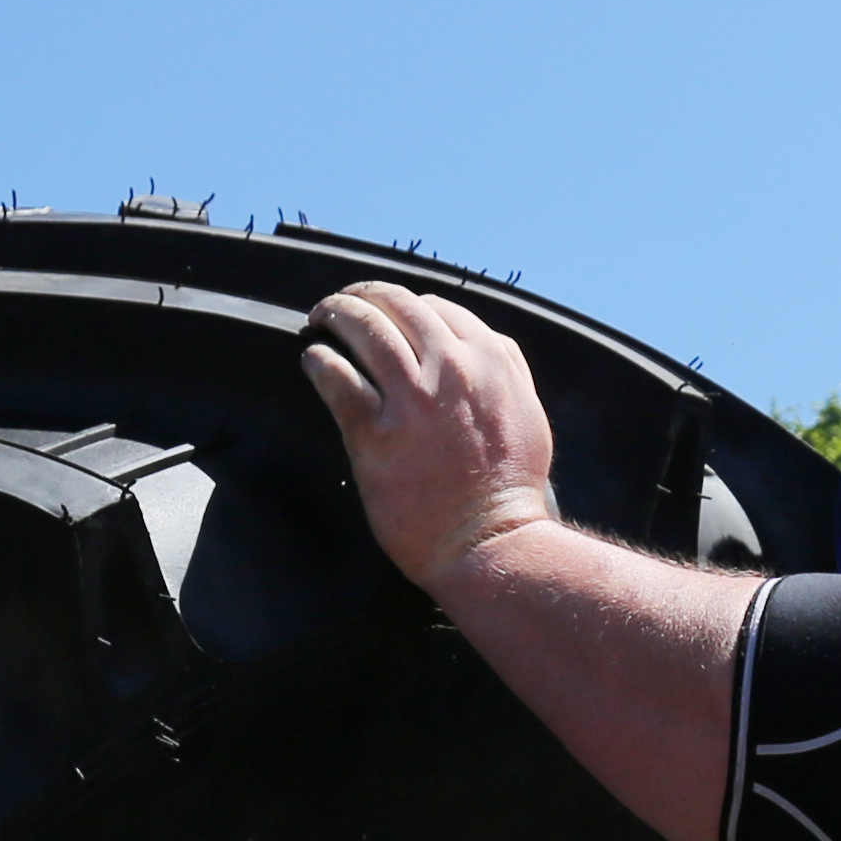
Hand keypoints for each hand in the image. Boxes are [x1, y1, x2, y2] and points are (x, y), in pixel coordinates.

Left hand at [299, 283, 558, 594]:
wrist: (489, 544)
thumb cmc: (509, 490)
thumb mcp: (528, 413)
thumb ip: (508, 370)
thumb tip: (484, 341)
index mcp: (490, 360)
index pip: (435, 306)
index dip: (404, 306)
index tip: (387, 314)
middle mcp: (451, 368)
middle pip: (396, 305)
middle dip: (365, 296)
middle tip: (344, 305)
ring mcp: (412, 398)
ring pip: (364, 328)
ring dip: (336, 313)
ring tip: (321, 317)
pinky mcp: (375, 432)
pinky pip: (337, 376)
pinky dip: (319, 360)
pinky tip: (312, 360)